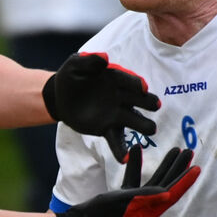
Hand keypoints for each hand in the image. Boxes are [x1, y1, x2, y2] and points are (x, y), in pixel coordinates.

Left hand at [43, 52, 159, 160]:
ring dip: (142, 124)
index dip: (135, 83)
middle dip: (147, 101)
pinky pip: (116, 140)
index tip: (142, 87)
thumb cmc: (71, 77)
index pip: (127, 80)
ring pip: (132, 120)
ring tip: (152, 129)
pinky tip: (124, 159)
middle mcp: (120, 96)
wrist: (60, 97)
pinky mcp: (107, 128)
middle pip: (137, 99)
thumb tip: (104, 57)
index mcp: (114, 78)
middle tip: (155, 105)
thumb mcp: (75, 65)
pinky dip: (121, 150)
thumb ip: (89, 61)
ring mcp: (115, 114)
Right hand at [55, 145, 198, 216]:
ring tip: (175, 150)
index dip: (184, 180)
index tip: (197, 167)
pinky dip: (136, 166)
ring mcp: (136, 204)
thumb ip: (144, 199)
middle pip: (167, 186)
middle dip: (178, 169)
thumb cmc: (99, 216)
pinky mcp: (124, 199)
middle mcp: (146, 210)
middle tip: (189, 151)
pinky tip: (136, 151)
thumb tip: (167, 194)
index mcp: (148, 213)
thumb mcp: (122, 205)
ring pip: (154, 182)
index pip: (171, 193)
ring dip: (164, 166)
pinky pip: (136, 181)